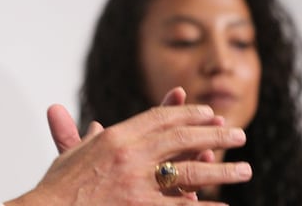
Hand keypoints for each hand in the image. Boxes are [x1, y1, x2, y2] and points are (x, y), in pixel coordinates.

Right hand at [6, 88, 250, 204]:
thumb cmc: (57, 189)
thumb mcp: (70, 158)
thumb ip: (84, 139)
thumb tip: (94, 126)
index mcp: (114, 138)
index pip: (158, 118)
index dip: (187, 113)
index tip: (208, 112)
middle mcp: (129, 156)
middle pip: (181, 138)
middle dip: (214, 134)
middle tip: (239, 134)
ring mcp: (137, 185)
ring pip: (189, 173)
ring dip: (221, 170)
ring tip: (244, 169)